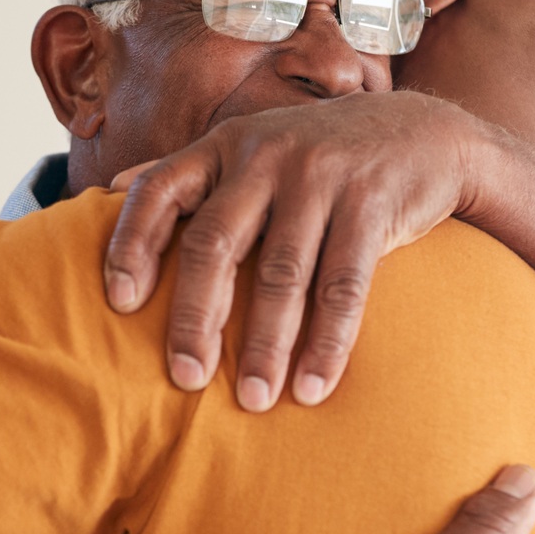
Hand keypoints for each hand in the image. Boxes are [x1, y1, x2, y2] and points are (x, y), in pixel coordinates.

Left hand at [102, 92, 486, 411]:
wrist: (425, 133)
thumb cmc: (320, 155)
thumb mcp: (252, 146)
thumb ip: (190, 171)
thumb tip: (109, 188)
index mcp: (225, 146)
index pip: (160, 189)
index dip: (132, 244)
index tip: (119, 303)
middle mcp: (265, 154)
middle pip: (215, 243)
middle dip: (196, 317)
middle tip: (185, 378)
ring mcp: (321, 175)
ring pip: (281, 274)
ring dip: (266, 345)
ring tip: (255, 400)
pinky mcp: (372, 202)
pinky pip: (343, 285)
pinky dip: (328, 342)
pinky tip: (313, 385)